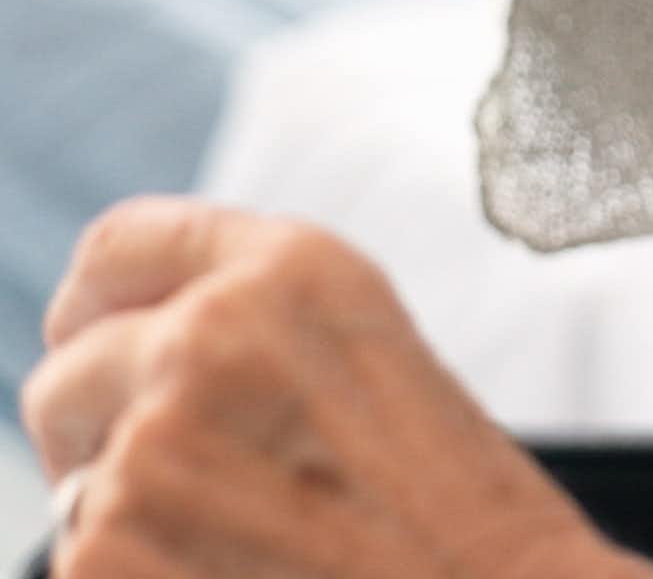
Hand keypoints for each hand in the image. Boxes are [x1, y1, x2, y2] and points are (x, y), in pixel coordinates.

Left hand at [21, 197, 649, 577]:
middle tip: (175, 477)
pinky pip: (77, 559)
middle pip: (67, 368)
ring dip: (126, 514)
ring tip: (241, 536)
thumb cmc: (447, 497)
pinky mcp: (111, 548)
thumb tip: (122, 334)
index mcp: (290, 267)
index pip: (115, 245)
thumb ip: (251, 312)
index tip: (100, 343)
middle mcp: (211, 334)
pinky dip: (137, 576)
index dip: (95, 304)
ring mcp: (153, 444)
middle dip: (98, 425)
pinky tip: (227, 574)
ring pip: (74, 479)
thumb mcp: (365, 345)